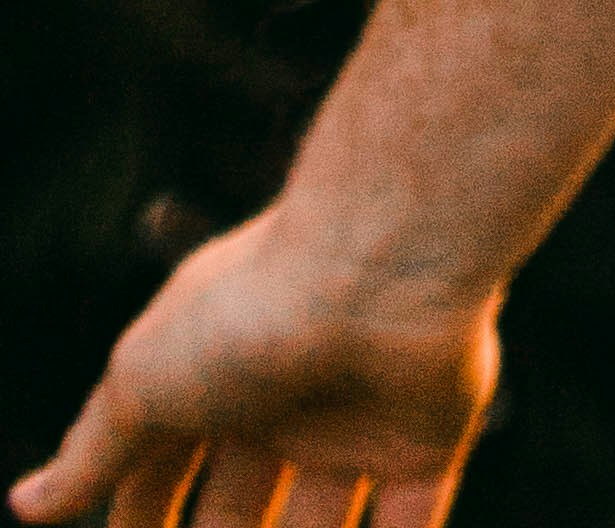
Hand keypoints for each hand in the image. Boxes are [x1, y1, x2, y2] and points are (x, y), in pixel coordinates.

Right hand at [11, 209, 498, 527]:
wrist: (385, 263)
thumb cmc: (251, 311)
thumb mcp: (142, 382)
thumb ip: (93, 449)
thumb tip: (25, 506)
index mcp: (211, 368)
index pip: (161, 463)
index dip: (139, 515)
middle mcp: (282, 392)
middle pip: (237, 503)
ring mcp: (356, 415)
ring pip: (317, 521)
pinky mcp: (425, 438)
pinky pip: (409, 518)